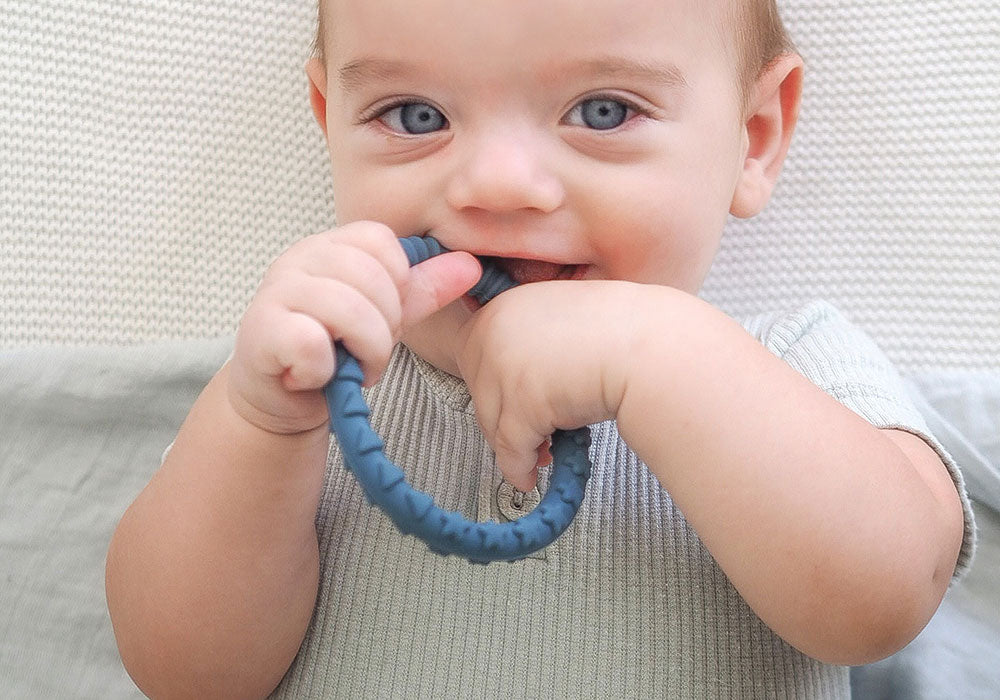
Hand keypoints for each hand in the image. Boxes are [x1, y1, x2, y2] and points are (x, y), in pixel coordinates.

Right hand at [228, 222, 480, 434]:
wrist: (282, 401)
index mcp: (329, 246)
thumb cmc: (333, 350)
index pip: (381, 240)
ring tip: (352, 367)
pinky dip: (326, 368)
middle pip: (371, 276)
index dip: (398, 284)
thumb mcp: (385, 316)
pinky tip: (318, 375)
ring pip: (348, 310)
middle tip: (369, 352)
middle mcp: (298, 259)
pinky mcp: (260, 332)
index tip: (387, 317)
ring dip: (364, 352)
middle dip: (386, 326)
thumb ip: (423, 289)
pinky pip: (311, 342)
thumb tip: (471, 264)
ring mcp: (275, 293)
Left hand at [454, 280, 648, 490]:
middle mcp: (494, 331)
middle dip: (501, 418)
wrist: (653, 347)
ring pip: (491, 423)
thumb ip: (527, 342)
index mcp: (502, 306)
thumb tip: (506, 385)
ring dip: (512, 446)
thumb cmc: (621, 334)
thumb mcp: (558, 319)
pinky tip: (529, 478)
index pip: (472, 356)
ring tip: (537, 457)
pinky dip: (517, 468)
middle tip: (530, 437)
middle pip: (478, 392)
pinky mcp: (523, 401)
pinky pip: (510, 448)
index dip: (492, 388)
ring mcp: (505, 366)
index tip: (512, 406)